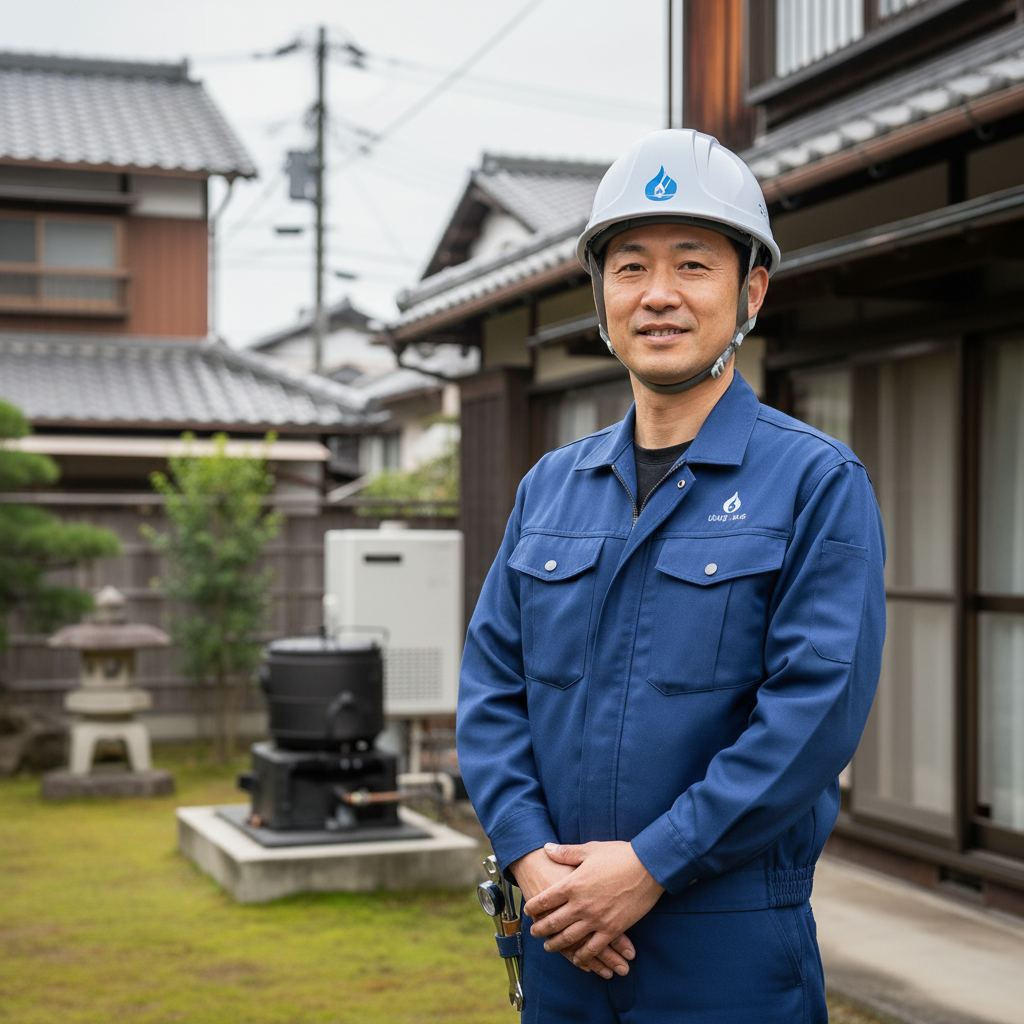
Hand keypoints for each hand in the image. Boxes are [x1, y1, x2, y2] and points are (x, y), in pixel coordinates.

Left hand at [523, 841, 663, 971]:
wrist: (648, 867)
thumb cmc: (619, 855)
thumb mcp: (590, 849)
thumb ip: (566, 852)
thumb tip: (546, 848)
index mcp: (573, 884)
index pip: (546, 899)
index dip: (534, 906)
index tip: (528, 910)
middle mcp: (581, 904)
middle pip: (553, 922)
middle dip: (540, 929)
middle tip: (534, 932)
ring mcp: (596, 919)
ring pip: (570, 939)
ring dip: (556, 945)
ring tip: (549, 947)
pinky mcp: (613, 929)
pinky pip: (593, 948)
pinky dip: (583, 956)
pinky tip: (577, 959)